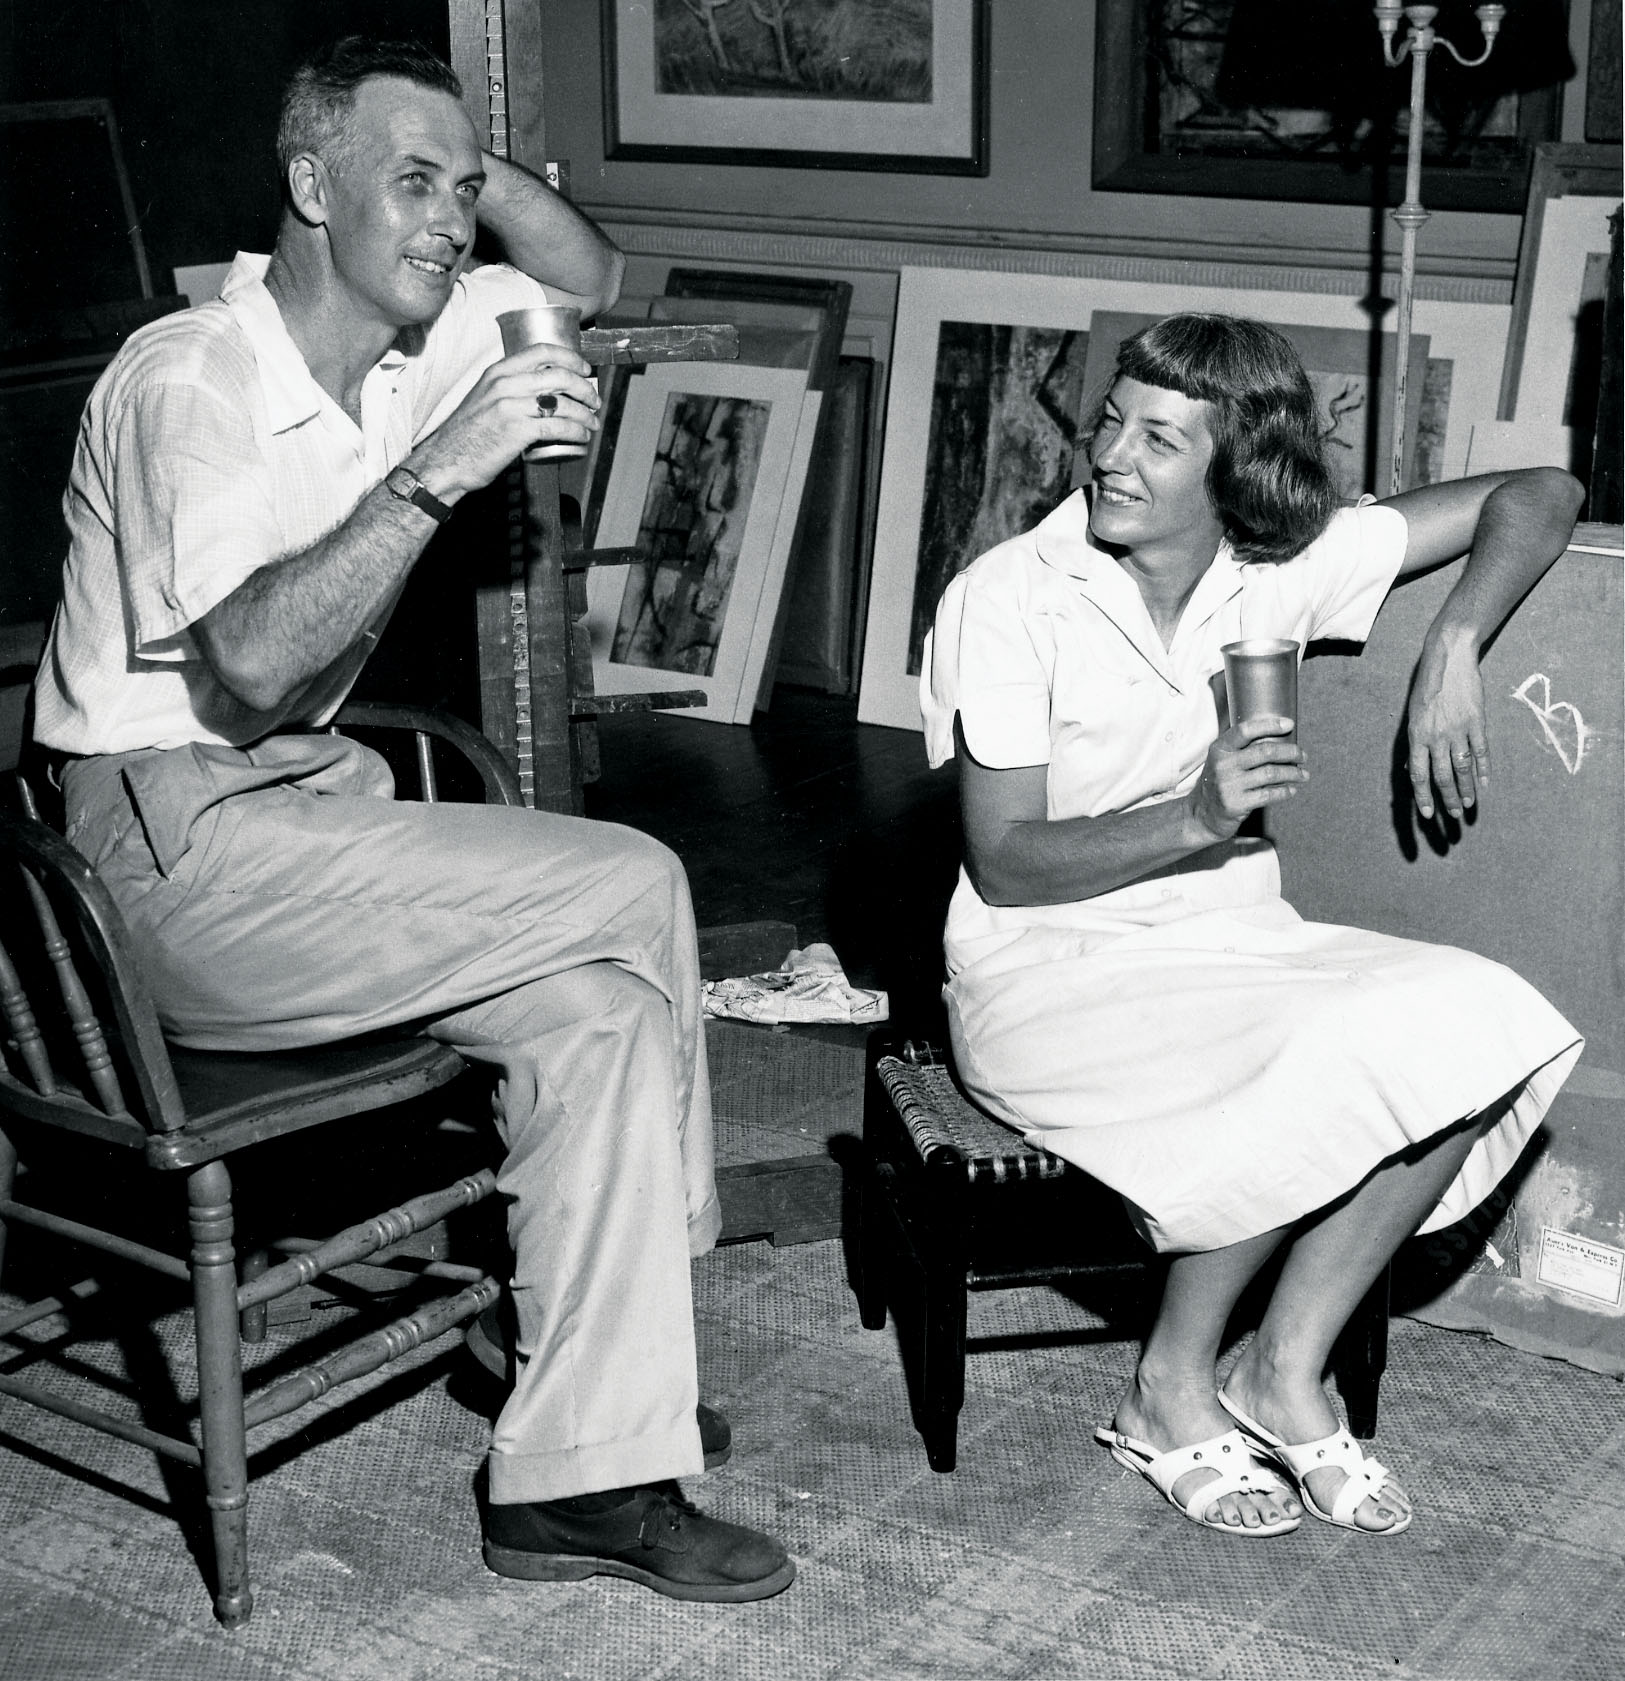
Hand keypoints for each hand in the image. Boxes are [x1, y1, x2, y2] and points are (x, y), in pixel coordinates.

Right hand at [413, 343, 600, 496]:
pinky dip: (577, 432)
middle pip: (560, 376)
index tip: (584, 369)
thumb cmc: (466, 435)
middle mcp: (505, 384)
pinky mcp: (518, 431)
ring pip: (564, 402)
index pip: (542, 352)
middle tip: (594, 401)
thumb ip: (509, 389)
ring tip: (592, 423)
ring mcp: (512, 406)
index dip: (570, 358)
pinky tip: (582, 437)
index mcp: (498, 372)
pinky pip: (559, 427)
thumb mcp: (484, 399)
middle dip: (585, 389)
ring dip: (586, 414)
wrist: (445, 460)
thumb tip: (542, 392)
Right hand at [1187, 716, 1306, 841]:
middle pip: (1265, 751)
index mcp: (1219, 749)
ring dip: (1293, 773)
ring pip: (1271, 773)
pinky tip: (1291, 790)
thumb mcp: (1221, 762)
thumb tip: (1278, 738)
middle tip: (1302, 756)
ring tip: (1303, 775)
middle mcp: (1223, 765)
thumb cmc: (1219, 784)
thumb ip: (1241, 749)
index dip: (1270, 725)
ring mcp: (1229, 785)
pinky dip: (1285, 791)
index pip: (1246, 730)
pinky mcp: (1236, 804)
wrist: (1201, 815)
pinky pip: (1269, 794)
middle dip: (1290, 752)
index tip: (1289, 724)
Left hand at [1407, 626, 1488, 821]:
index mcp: (1416, 736)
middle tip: (1453, 816)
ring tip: (1469, 805)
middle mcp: (1436, 736)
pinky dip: (1484, 769)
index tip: (1428, 815)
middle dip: (1447, 799)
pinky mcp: (1477, 721)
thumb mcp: (1413, 715)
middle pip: (1441, 776)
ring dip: (1466, 789)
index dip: (1423, 796)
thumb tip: (1412, 766)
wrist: (1449, 659)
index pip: (1418, 774)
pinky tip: (1485, 783)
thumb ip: (1414, 742)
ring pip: (1462, 768)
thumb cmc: (1427, 687)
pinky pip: (1481, 751)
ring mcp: (1458, 729)